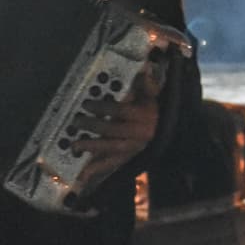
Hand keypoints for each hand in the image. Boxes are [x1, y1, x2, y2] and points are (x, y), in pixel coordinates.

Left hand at [73, 63, 161, 188]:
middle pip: (112, 130)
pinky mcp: (128, 159)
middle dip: (93, 126)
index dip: (103, 108)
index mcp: (142, 116)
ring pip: (110, 149)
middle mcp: (137, 134)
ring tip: (74, 146)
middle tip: (76, 121)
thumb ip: (147, 85)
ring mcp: (132, 149)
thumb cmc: (157, 112)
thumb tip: (145, 70)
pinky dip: (97, 170)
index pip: (121, 112)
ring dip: (91, 148)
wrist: (170, 135)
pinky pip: (112, 165)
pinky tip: (83, 174)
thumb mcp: (154, 96)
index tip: (87, 104)